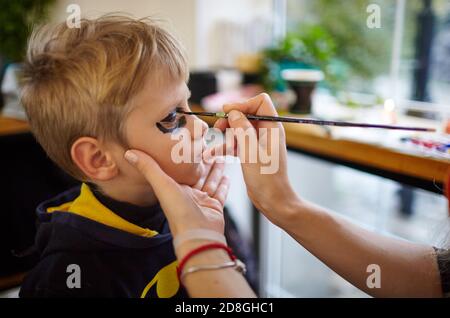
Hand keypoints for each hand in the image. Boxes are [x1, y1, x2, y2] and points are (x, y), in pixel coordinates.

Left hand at [124, 150, 228, 238]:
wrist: (198, 235)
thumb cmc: (178, 212)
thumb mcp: (162, 185)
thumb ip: (148, 167)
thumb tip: (129, 153)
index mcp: (175, 188)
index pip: (182, 168)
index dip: (187, 157)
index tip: (192, 143)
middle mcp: (188, 194)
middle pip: (198, 173)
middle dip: (205, 161)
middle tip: (212, 147)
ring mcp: (202, 201)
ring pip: (210, 180)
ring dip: (215, 169)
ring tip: (221, 156)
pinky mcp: (214, 207)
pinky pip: (220, 192)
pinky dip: (223, 184)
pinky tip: (227, 175)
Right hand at [204, 93, 299, 225]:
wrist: (273, 201)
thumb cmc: (267, 179)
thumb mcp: (251, 151)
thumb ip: (242, 129)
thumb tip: (233, 113)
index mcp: (273, 128)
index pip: (260, 102)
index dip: (243, 104)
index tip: (228, 111)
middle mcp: (267, 133)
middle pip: (247, 115)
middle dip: (231, 120)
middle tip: (219, 128)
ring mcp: (260, 143)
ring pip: (240, 129)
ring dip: (227, 135)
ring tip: (215, 143)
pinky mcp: (253, 153)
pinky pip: (238, 143)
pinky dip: (227, 147)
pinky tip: (214, 154)